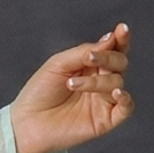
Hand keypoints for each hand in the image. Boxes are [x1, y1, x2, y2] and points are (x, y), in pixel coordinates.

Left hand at [10, 21, 133, 152]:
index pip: (112, 49)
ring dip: (97, 81)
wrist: (26, 124)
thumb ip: (84, 51)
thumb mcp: (59, 64)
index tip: (122, 29)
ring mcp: (104, 100)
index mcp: (90, 66)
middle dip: (108, 57)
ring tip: (72, 84)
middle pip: (120, 62)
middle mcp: (100, 81)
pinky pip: (127, 107)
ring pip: (118, 82)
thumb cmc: (39, 93)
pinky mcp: (106, 120)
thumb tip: (110, 39)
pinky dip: (126, 98)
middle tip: (89, 58)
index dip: (120, 38)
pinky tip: (116, 92)